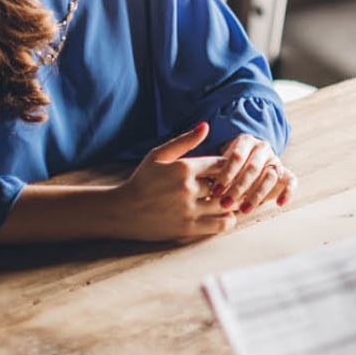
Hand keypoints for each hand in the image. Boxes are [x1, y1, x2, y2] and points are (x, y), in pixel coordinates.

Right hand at [111, 122, 235, 241]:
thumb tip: (206, 125)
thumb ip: (184, 141)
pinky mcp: (188, 228)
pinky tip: (224, 215)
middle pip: (226, 184)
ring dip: (231, 202)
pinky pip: (220, 225)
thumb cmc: (142, 180)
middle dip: (231, 185)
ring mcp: (189, 209)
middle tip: (233, 186)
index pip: (222, 164)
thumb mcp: (159, 155)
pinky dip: (228, 220)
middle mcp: (188, 188)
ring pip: (226, 204)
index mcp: (183, 168)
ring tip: (229, 199)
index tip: (228, 170)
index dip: (229, 167)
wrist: (121, 211)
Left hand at [212, 134, 296, 215]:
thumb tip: (206, 189)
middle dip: (238, 188)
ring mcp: (275, 160)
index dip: (226, 175)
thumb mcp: (219, 164)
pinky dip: (287, 193)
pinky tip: (279, 204)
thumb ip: (214, 171)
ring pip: (269, 176)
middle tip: (225, 204)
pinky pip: (291, 181)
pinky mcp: (286, 174)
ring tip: (244, 210)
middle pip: (253, 168)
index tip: (215, 192)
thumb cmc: (227, 168)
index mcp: (245, 141)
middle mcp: (263, 148)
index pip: (237, 157)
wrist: (247, 164)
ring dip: (256, 195)